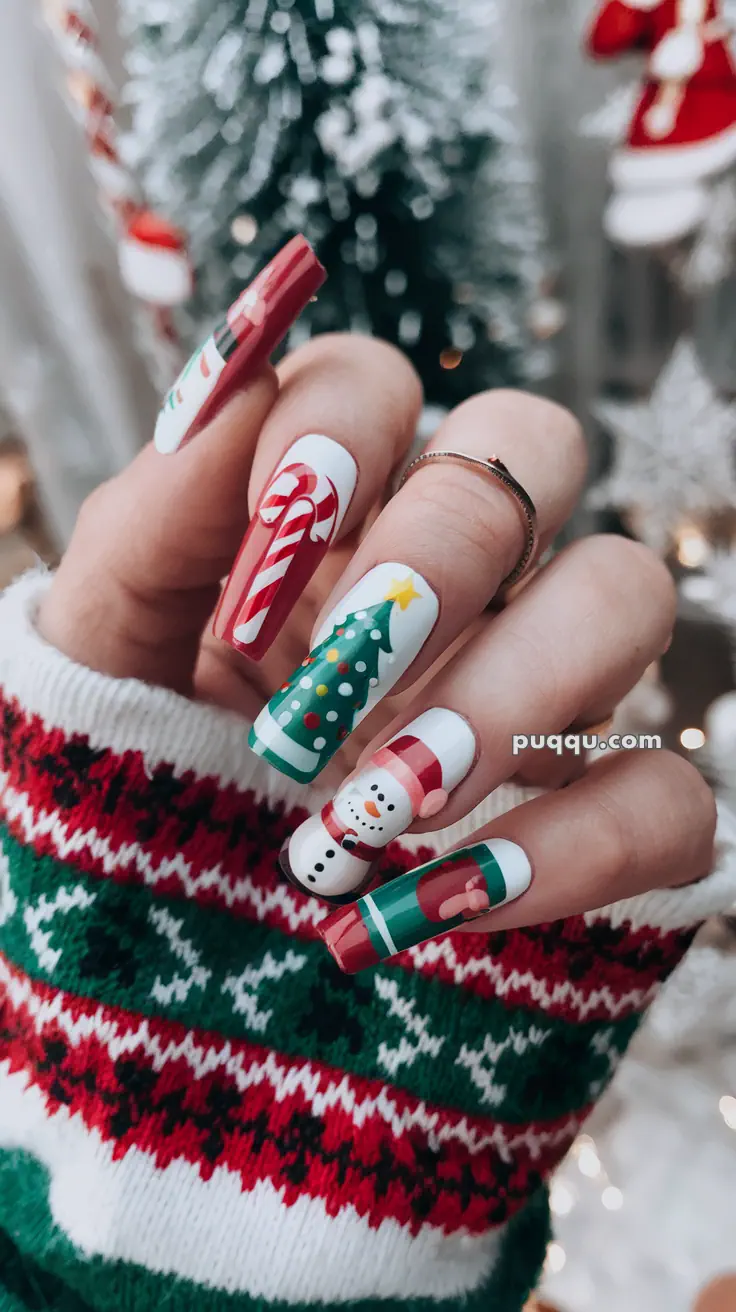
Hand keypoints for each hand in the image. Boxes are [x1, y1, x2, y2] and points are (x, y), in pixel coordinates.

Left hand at [39, 328, 716, 929]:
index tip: (259, 573)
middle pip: (531, 450)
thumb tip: (230, 380)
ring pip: (625, 594)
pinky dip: (575, 848)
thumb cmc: (136, 783)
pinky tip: (449, 901)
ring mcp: (540, 691)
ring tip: (386, 802)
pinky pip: (668, 797)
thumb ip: (150, 521)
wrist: (168, 956)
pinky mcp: (597, 817)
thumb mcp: (108, 657)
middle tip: (339, 678)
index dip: (333, 441)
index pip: (376, 386)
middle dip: (442, 549)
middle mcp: (451, 580)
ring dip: (516, 689)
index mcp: (330, 520)